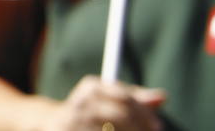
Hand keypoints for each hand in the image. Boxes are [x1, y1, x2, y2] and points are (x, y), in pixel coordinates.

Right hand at [51, 76, 165, 130]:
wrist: (52, 126)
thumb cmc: (90, 112)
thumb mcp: (108, 100)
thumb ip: (134, 99)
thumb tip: (163, 97)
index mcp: (92, 87)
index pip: (125, 98)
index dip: (144, 114)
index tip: (157, 126)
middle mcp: (81, 102)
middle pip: (121, 116)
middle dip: (140, 128)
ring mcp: (74, 122)